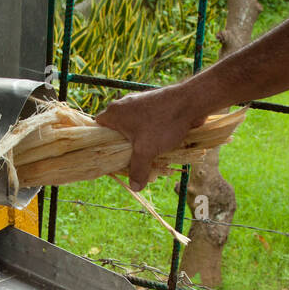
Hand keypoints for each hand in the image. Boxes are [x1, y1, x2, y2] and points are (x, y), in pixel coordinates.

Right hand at [95, 82, 210, 190]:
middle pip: (115, 131)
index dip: (102, 145)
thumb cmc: (163, 123)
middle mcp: (123, 105)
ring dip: (138, 142)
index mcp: (114, 112)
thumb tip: (135, 187)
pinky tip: (158, 144)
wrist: (190, 102)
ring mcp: (138, 103)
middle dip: (123, 147)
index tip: (110, 158)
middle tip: (130, 161)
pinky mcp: (152, 105)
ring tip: (146, 155)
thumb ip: (138, 169)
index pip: (97, 129)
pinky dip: (149, 134)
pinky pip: (145, 123)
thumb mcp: (146, 151)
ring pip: (132, 127)